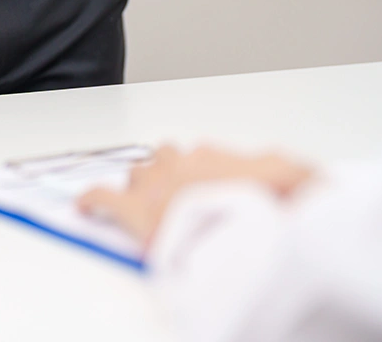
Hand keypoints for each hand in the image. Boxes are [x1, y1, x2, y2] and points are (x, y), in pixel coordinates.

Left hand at [77, 145, 315, 248]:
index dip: (204, 170)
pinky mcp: (132, 209)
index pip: (202, 155)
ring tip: (147, 201)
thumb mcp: (291, 179)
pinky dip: (92, 199)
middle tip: (179, 193)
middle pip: (167, 159)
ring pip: (138, 174)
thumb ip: (289, 170)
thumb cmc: (264, 204)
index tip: (209, 182)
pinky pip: (102, 197)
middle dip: (170, 172)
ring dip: (141, 185)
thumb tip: (296, 169)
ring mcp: (154, 184)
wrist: (237, 225)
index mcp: (213, 157)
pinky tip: (84, 205)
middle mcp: (180, 164)